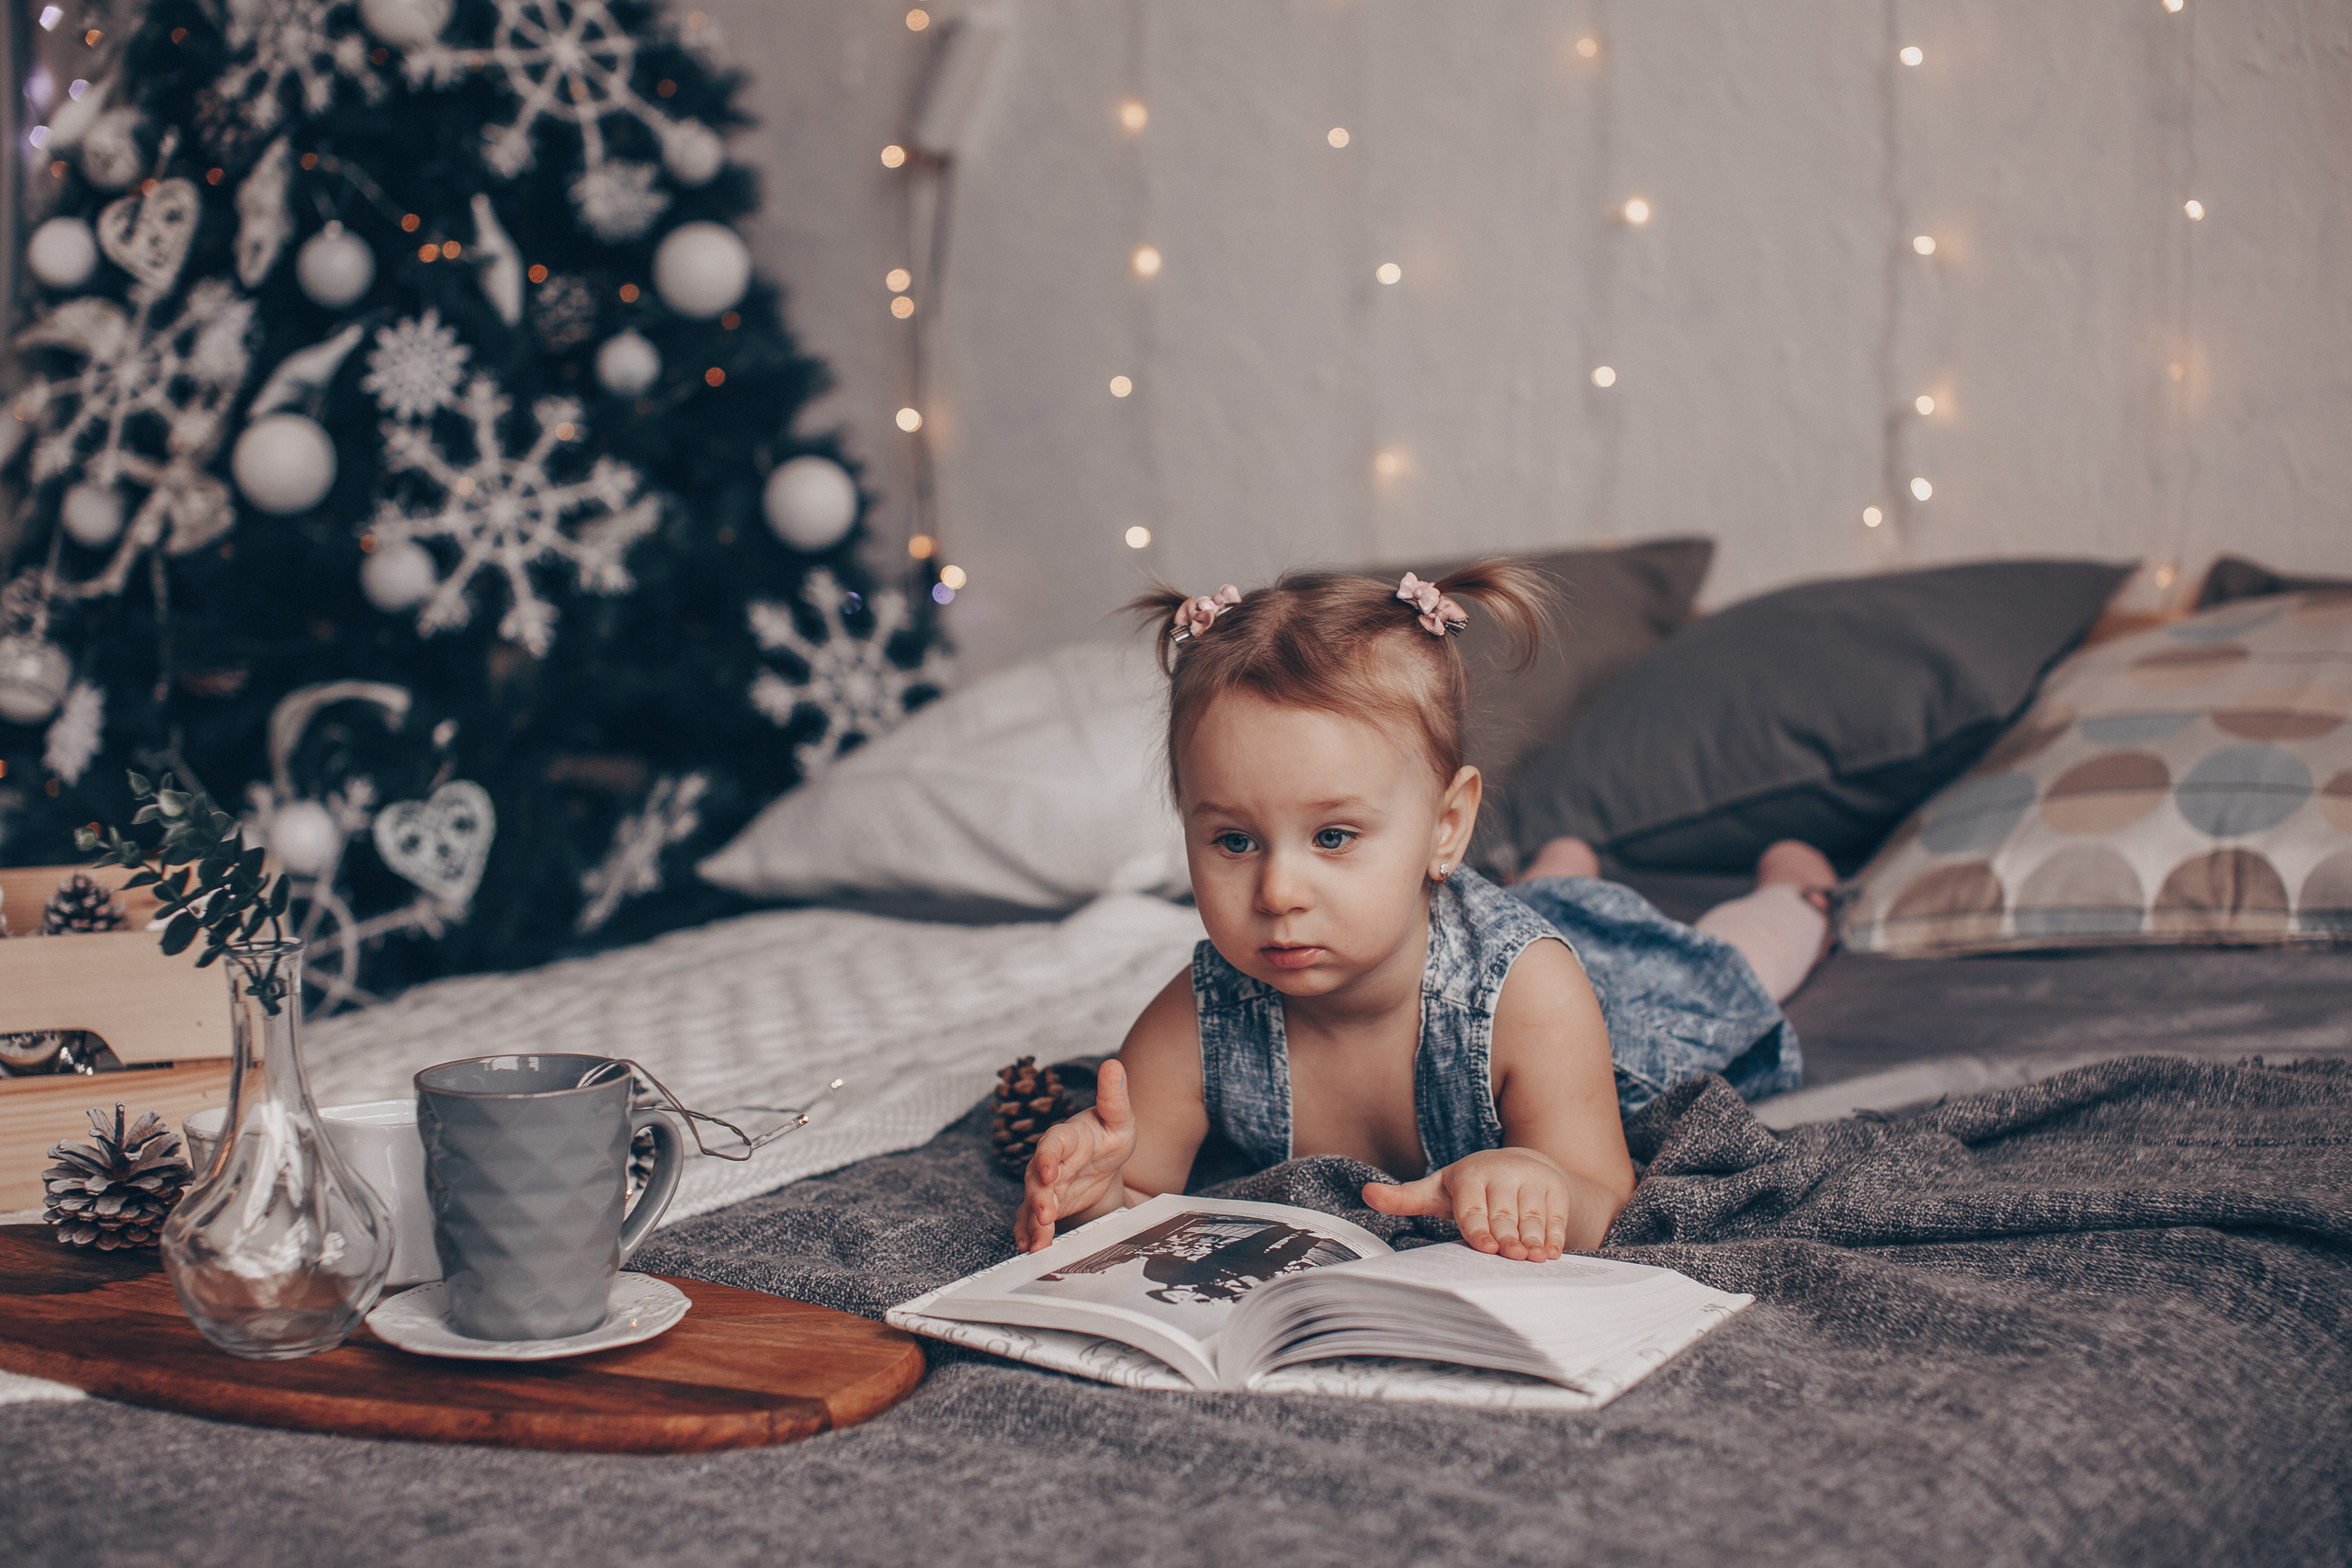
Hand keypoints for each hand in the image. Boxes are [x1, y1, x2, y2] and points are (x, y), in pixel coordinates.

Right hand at [1014, 1060, 1136, 1252]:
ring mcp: (1045, 1185)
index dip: (1048, 1157)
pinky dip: (1028, 1233)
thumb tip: (1113, 1064)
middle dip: (1039, 1197)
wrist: (1104, 1162)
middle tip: (1047, 1215)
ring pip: (1032, 1203)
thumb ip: (1114, 1096)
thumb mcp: (1119, 1118)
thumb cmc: (1109, 1135)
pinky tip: (1029, 1247)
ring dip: (1033, 1222)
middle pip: (1037, 1178)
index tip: (1051, 1172)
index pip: (1052, 1144)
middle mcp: (1049, 1161)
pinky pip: (1031, 1220)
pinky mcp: (1046, 1205)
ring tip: (1037, 1243)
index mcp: (1065, 1137)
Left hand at [1361, 1148, 1575, 1260]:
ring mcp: (1531, 1180)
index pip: (1473, 1205)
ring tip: (1533, 1259)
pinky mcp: (1555, 1189)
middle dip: (1507, 1236)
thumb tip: (1366, 1194)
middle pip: (1504, 1213)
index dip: (1479, 1227)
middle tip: (1512, 1257)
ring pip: (1532, 1215)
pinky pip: (1556, 1215)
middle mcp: (1502, 1173)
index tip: (1485, 1247)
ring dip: (1534, 1238)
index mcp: (1470, 1175)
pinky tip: (1552, 1254)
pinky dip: (1555, 1235)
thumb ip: (1404, 1197)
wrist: (1518, 1165)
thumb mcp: (1437, 1190)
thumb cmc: (1469, 1188)